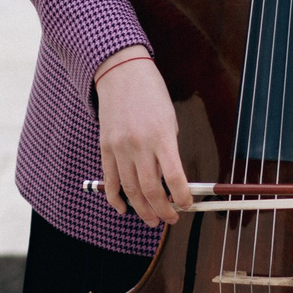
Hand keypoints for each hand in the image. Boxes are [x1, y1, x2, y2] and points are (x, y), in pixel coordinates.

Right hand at [96, 54, 194, 226]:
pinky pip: (109, 179)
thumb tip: (172, 180)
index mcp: (161, 137)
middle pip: (150, 190)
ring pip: (129, 189)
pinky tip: (123, 208)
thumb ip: (169, 150)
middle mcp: (139, 145)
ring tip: (152, 220)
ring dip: (142, 209)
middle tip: (171, 219)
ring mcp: (119, 147)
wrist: (120, 73)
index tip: (187, 206)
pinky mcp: (105, 147)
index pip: (174, 178)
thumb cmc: (151, 94)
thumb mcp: (169, 120)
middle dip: (163, 210)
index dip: (182, 198)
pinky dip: (115, 197)